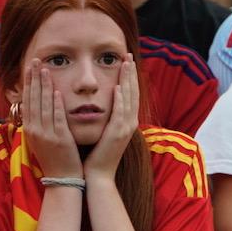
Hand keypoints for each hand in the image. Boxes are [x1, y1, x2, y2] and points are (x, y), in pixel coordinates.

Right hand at [20, 58, 82, 178]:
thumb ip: (39, 123)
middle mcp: (35, 130)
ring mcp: (46, 135)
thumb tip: (36, 105)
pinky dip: (57, 104)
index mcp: (29, 129)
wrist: (62, 180)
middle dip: (34, 78)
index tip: (30, 68)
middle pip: (33, 99)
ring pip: (44, 105)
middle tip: (36, 60)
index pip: (27, 101)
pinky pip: (57, 118)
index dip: (28, 83)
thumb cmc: (54, 159)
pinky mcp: (60, 139)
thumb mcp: (41, 140)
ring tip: (45, 69)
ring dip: (44, 86)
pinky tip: (58, 91)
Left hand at [83, 55, 138, 180]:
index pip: (131, 95)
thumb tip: (103, 106)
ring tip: (125, 64)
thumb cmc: (98, 155)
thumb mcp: (105, 133)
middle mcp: (129, 123)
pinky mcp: (117, 134)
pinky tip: (118, 87)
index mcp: (127, 122)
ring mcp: (125, 129)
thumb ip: (107, 119)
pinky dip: (120, 100)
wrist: (99, 175)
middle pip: (133, 93)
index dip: (130, 78)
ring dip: (128, 81)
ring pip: (129, 99)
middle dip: (131, 74)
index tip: (126, 62)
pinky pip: (120, 113)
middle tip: (129, 56)